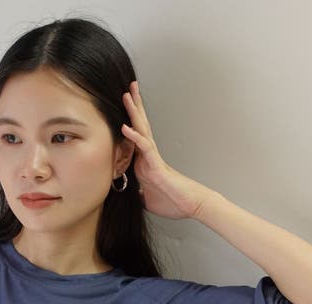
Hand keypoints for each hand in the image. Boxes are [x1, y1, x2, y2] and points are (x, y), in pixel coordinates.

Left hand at [121, 81, 205, 219]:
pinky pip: (144, 147)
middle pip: (139, 127)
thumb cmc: (172, 201)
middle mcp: (148, 157)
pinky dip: (134, 136)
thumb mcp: (146, 199)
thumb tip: (128, 198)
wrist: (191, 206)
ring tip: (127, 94)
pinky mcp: (157, 166)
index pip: (134, 138)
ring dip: (134, 112)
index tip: (120, 110)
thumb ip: (136, 195)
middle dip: (133, 108)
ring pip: (142, 130)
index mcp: (144, 163)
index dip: (128, 122)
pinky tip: (125, 126)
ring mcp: (153, 159)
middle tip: (128, 89)